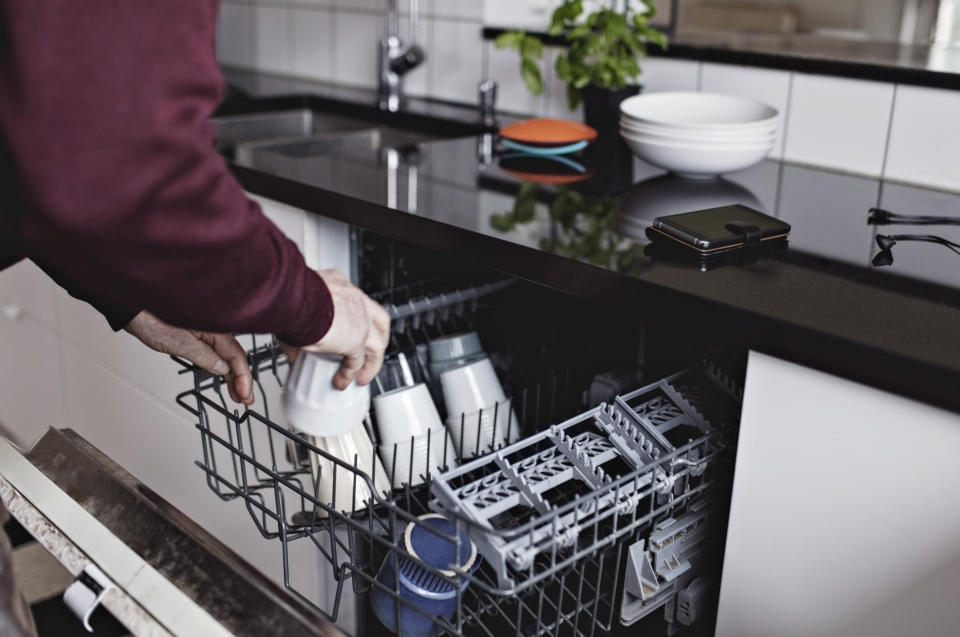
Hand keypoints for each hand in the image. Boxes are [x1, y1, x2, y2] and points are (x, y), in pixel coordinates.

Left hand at [124, 311, 253, 404]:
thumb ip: (204, 357)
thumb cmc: (152, 320)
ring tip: (237, 395)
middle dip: (241, 380)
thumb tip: (222, 369)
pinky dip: (220, 368)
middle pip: (235, 358)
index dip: (243, 378)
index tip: (244, 395)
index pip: (236, 356)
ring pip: (226, 357)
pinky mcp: (199, 337)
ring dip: (232, 377)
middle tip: (245, 400)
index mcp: (215, 329)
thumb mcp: (179, 343)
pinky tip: (223, 378)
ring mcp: (208, 333)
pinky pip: (216, 353)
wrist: (135, 311)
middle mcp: (215, 330)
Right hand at [284, 269, 389, 389]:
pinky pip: (357, 361)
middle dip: (377, 340)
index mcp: (340, 286)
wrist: (292, 299)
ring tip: (360, 377)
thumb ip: (301, 328)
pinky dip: (350, 373)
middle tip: (369, 355)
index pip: (358, 302)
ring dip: (370, 363)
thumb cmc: (288, 297)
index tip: (352, 327)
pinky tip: (341, 381)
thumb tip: (293, 350)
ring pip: (376, 345)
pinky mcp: (356, 339)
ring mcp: (360, 319)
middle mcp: (354, 300)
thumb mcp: (296, 308)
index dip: (359, 317)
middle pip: (379, 322)